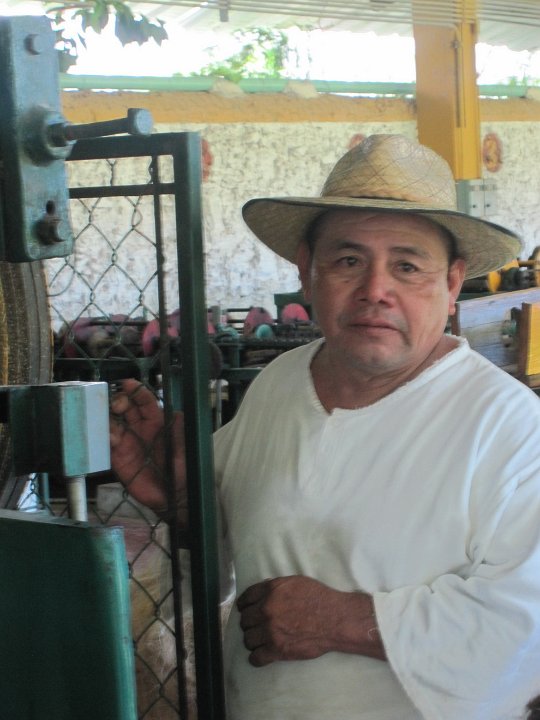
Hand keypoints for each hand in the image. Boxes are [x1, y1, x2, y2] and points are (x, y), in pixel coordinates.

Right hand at [110, 379, 186, 523]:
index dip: (136, 391)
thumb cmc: (182, 470)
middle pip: (124, 408)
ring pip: (112, 423)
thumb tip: (178, 413)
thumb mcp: (184, 449)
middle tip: (117, 404)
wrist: (174, 496)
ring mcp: (127, 443)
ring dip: (107, 417)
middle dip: (119, 401)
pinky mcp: (118, 459)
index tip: (127, 384)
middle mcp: (139, 429)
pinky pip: (107, 445)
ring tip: (108, 418)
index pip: (144, 401)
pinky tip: (108, 437)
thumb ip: (179, 432)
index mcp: (156, 422)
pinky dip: (104, 438)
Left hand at [236, 575, 385, 666]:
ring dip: (253, 640)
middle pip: (245, 620)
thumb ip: (275, 587)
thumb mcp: (295, 582)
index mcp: (270, 591)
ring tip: (261, 641)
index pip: (246, 598)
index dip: (245, 605)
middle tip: (257, 626)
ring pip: (248, 639)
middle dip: (250, 623)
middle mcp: (266, 609)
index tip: (246, 610)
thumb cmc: (319, 598)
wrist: (334, 619)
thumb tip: (263, 592)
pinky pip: (256, 657)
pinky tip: (262, 655)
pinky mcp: (277, 650)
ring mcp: (270, 631)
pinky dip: (257, 657)